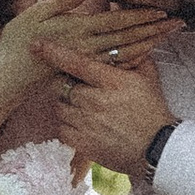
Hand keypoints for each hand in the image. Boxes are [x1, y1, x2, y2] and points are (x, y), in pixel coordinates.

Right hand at [0, 0, 168, 100]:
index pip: (116, 22)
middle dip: (155, 30)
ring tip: (169, 34)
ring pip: (126, 52)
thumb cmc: (18, 41)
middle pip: (129, 38)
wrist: (8, 77)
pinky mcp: (85, 71)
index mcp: (78, 30)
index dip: (140, 16)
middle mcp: (88, 47)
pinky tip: (147, 52)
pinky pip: (115, 65)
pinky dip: (134, 57)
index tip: (162, 10)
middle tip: (179, 22)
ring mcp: (88, 62)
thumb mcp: (36, 14)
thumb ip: (64, 0)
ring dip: (150, 42)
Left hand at [40, 39, 177, 176]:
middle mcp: (96, 101)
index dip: (54, 53)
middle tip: (76, 88)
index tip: (37, 45)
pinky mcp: (83, 143)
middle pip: (61, 86)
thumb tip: (125, 45)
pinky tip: (82, 125)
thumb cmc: (153, 113)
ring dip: (66, 105)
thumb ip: (135, 59)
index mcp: (111, 82)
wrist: (157, 149)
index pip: (76, 63)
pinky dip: (68, 126)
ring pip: (60, 107)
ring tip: (83, 108)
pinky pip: (62, 130)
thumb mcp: (149, 79)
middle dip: (65, 85)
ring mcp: (87, 123)